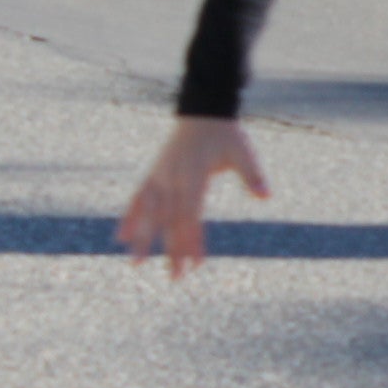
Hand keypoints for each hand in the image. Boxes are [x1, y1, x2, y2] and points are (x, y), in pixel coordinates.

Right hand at [117, 117, 269, 277]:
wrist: (202, 109)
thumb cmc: (224, 134)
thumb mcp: (242, 150)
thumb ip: (252, 174)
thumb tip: (266, 196)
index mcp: (194, 175)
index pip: (191, 215)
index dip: (193, 241)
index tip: (195, 265)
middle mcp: (172, 178)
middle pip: (171, 220)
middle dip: (172, 250)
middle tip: (175, 278)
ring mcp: (160, 176)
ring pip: (149, 212)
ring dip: (142, 238)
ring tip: (135, 264)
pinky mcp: (153, 174)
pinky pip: (138, 198)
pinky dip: (129, 217)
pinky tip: (120, 237)